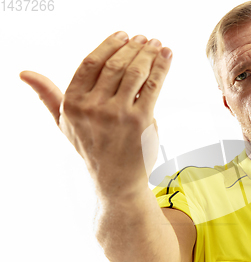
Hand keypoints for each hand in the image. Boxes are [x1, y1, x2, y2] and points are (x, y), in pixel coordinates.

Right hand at [20, 32, 171, 196]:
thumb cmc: (91, 148)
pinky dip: (162, 67)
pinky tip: (167, 55)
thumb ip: (48, 96)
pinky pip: (152, 86)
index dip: (109, 45)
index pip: (91, 63)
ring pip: (135, 73)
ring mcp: (118, 114)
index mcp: (73, 103)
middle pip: (115, 65)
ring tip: (156, 44)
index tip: (123, 35)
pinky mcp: (141, 121)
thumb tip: (25, 74)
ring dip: (148, 54)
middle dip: (133, 47)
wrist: (116, 180)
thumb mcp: (64, 123)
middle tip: (144, 38)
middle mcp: (93, 107)